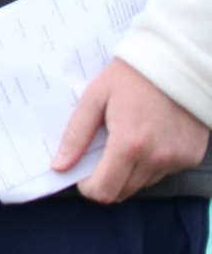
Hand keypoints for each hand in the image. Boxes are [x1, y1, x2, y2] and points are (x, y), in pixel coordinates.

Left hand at [54, 58, 209, 202]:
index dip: (88, 188)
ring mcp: (178, 159)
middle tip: (100, 155)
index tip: (82, 175)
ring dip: (129, 172)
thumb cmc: (129, 76)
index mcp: (129, 145)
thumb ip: (76, 135)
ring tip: (126, 141)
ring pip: (145, 183)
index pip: (105, 190)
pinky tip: (148, 138)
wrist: (175, 62)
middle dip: (107, 180)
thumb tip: (59, 165)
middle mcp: (157, 158)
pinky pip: (165, 172)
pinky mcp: (193, 156)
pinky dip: (152, 163)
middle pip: (124, 192)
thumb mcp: (94, 98)